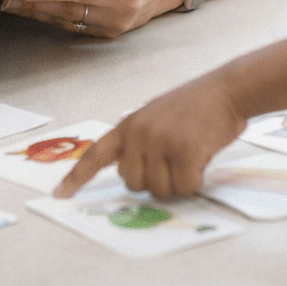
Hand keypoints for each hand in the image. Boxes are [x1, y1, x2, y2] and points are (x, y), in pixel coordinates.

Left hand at [54, 76, 246, 198]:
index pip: (95, 154)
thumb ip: (140, 144)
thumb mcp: (157, 118)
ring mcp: (160, 141)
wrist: (226, 89)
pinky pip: (184, 187)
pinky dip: (196, 181)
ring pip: (159, 191)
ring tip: (191, 155)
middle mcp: (139, 133)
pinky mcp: (184, 151)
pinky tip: (202, 158)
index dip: (76, 178)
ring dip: (178, 183)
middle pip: (133, 185)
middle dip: (155, 182)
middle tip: (175, 161)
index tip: (59, 196)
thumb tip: (133, 178)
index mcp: (128, 125)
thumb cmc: (196, 106)